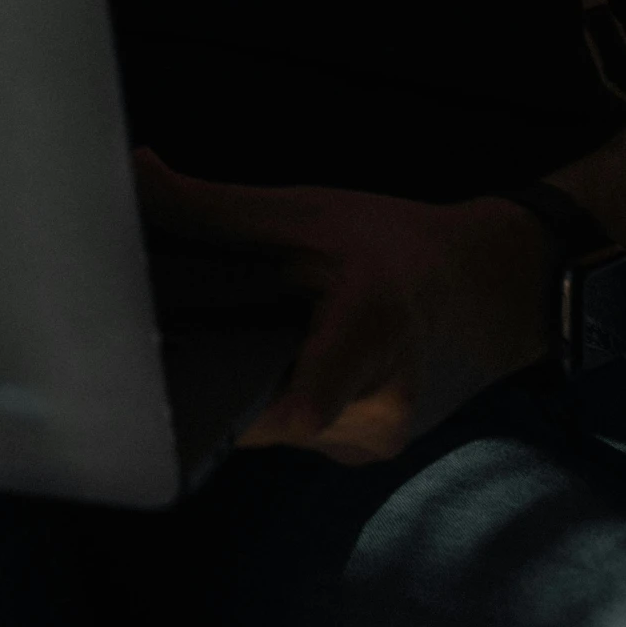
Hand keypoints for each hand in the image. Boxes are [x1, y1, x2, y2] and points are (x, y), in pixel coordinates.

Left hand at [135, 150, 552, 465]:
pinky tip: (260, 356)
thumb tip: (137, 176)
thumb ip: (217, 207)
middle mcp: (378, 409)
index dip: (232, 405)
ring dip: (244, 387)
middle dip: (215, 379)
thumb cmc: (399, 243)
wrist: (488, 286)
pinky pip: (297, 432)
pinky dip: (272, 395)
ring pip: (276, 428)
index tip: (175, 381)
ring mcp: (373, 441)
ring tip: (218, 338)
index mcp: (371, 333)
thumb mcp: (308, 211)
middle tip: (168, 340)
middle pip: (266, 417)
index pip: (298, 404)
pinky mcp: (364, 451)